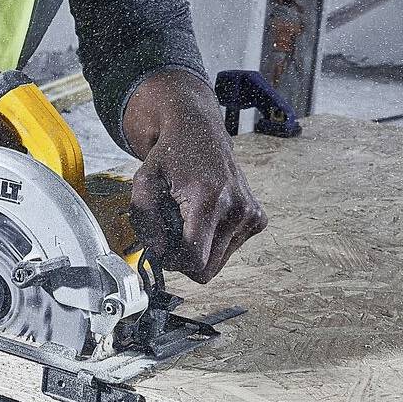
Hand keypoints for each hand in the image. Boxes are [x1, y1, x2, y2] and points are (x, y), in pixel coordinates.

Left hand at [121, 70, 266, 282]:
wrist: (199, 133)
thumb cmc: (170, 157)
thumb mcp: (144, 183)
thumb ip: (145, 222)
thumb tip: (161, 253)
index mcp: (208, 199)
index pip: (195, 260)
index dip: (173, 262)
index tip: (164, 247)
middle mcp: (236, 208)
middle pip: (208, 269)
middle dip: (186, 257)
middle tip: (174, 231)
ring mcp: (251, 214)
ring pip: (219, 262)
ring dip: (201, 248)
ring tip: (191, 217)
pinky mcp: (258, 218)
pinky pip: (232, 249)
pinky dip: (216, 240)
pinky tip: (208, 215)